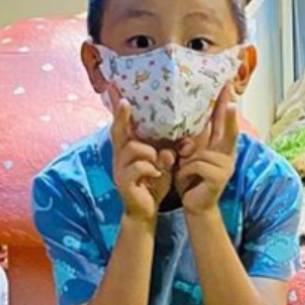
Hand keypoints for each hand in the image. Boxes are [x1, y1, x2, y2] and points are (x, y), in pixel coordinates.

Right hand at [110, 99, 172, 223]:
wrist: (146, 211)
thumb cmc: (154, 182)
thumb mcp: (163, 161)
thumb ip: (169, 148)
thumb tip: (186, 141)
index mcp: (127, 149)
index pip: (120, 127)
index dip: (119, 112)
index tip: (118, 93)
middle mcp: (119, 157)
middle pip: (118, 132)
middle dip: (122, 117)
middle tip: (126, 104)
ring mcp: (119, 170)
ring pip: (133, 149)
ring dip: (151, 152)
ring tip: (162, 161)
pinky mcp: (124, 183)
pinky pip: (137, 168)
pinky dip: (150, 168)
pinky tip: (157, 174)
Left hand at [175, 88, 239, 214]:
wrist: (195, 205)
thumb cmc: (191, 179)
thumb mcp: (189, 158)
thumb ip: (190, 145)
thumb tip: (186, 140)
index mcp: (220, 147)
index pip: (222, 121)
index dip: (224, 104)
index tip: (227, 86)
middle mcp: (227, 153)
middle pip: (228, 130)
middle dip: (229, 115)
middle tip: (232, 101)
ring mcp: (226, 165)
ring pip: (198, 153)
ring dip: (185, 164)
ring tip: (186, 174)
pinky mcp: (220, 176)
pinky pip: (195, 165)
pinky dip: (185, 173)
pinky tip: (188, 182)